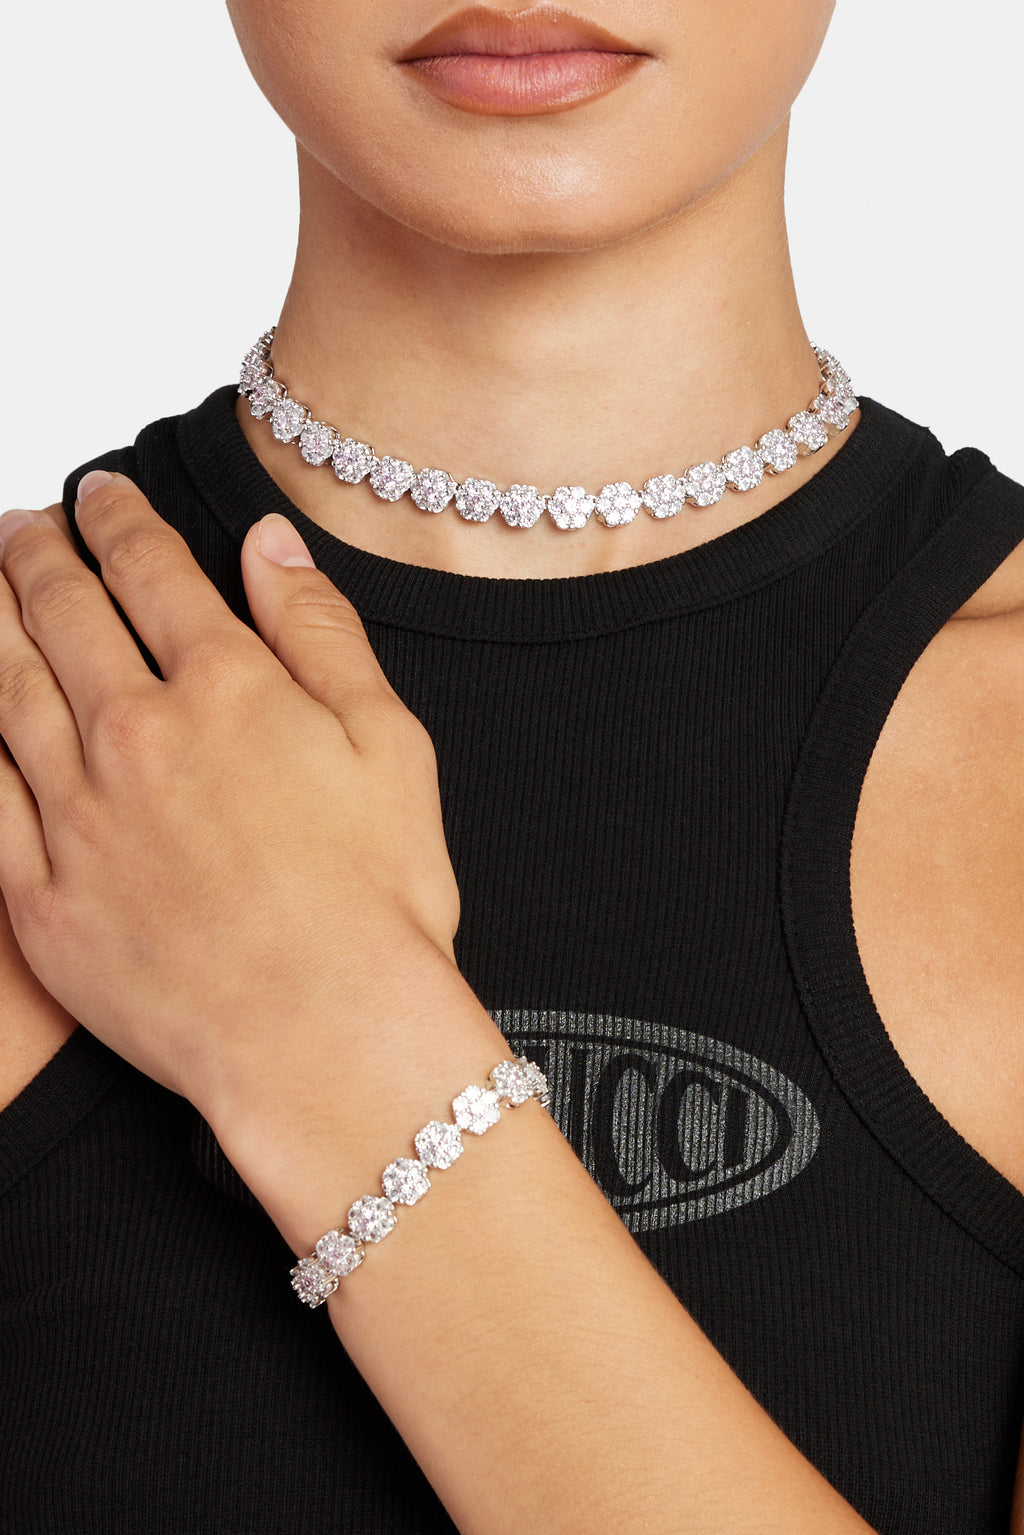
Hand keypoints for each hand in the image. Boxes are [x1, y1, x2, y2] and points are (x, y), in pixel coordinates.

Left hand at [0, 475, 467, 1139]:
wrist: (328, 1037)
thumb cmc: (375, 902)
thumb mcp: (389, 742)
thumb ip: (321, 631)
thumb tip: (272, 548)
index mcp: (226, 688)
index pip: (150, 568)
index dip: (118, 517)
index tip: (101, 494)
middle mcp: (136, 735)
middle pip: (60, 611)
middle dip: (36, 551)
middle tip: (25, 524)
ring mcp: (77, 816)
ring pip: (3, 686)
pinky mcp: (41, 895)